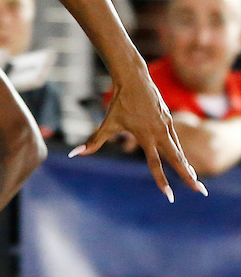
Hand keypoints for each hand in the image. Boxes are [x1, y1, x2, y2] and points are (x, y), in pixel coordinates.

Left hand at [76, 76, 205, 199]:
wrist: (135, 80)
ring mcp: (166, 125)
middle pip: (178, 160)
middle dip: (190, 177)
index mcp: (146, 136)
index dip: (162, 181)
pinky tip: (183, 161)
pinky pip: (175, 140)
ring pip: (179, 150)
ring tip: (194, 180)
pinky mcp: (169, 119)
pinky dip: (180, 152)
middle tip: (202, 192)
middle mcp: (160, 133)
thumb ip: (94, 142)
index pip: (155, 165)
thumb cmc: (119, 103)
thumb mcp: (107, 124)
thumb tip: (74, 154)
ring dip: (186, 165)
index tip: (169, 196)